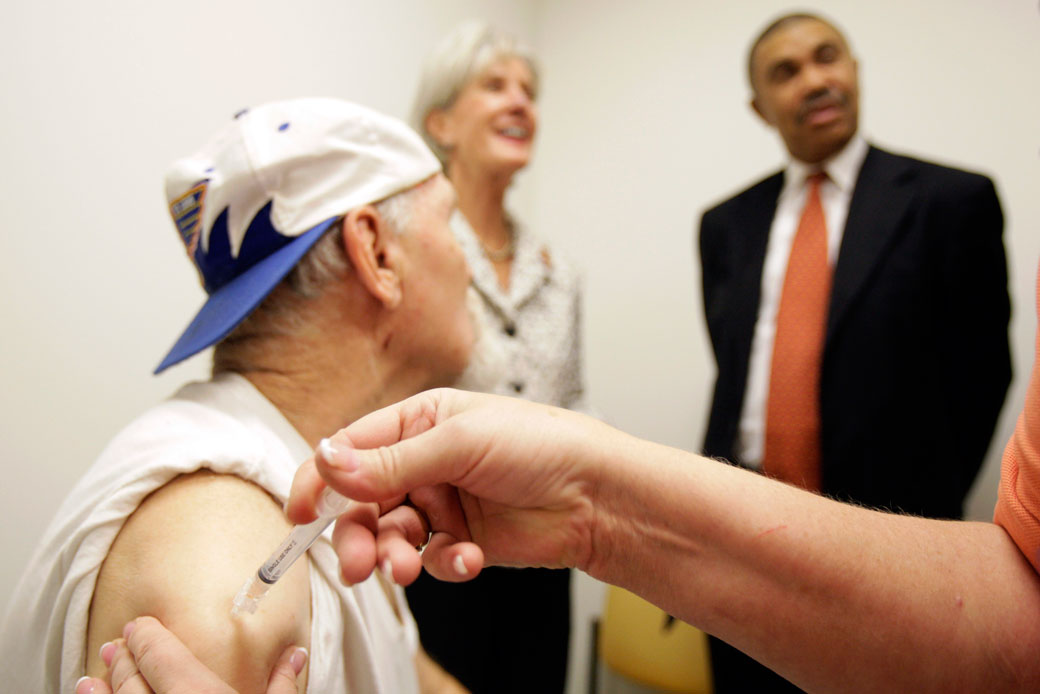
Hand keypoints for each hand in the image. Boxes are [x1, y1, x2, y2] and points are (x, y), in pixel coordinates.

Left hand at [75, 617, 305, 693]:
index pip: (160, 654)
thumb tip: (295, 655)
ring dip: (101, 692)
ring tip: (91, 679)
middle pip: (133, 679)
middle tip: (117, 646)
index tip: (139, 626)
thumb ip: (281, 686)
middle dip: (123, 659)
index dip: (145, 636)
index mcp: (198, 692)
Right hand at [286, 388, 616, 584]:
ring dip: (394, 556)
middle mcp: (424, 462)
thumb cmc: (540, 444)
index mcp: (418, 422)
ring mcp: (444, 503)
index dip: (319, 479)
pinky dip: (443, 565)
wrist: (597, 494)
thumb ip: (390, 462)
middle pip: (364, 502)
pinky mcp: (464, 541)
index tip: (298, 512)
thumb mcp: (458, 443)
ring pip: (393, 537)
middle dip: (355, 533)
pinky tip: (468, 559)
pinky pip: (433, 560)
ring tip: (408, 568)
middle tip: (356, 563)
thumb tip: (326, 463)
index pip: (351, 449)